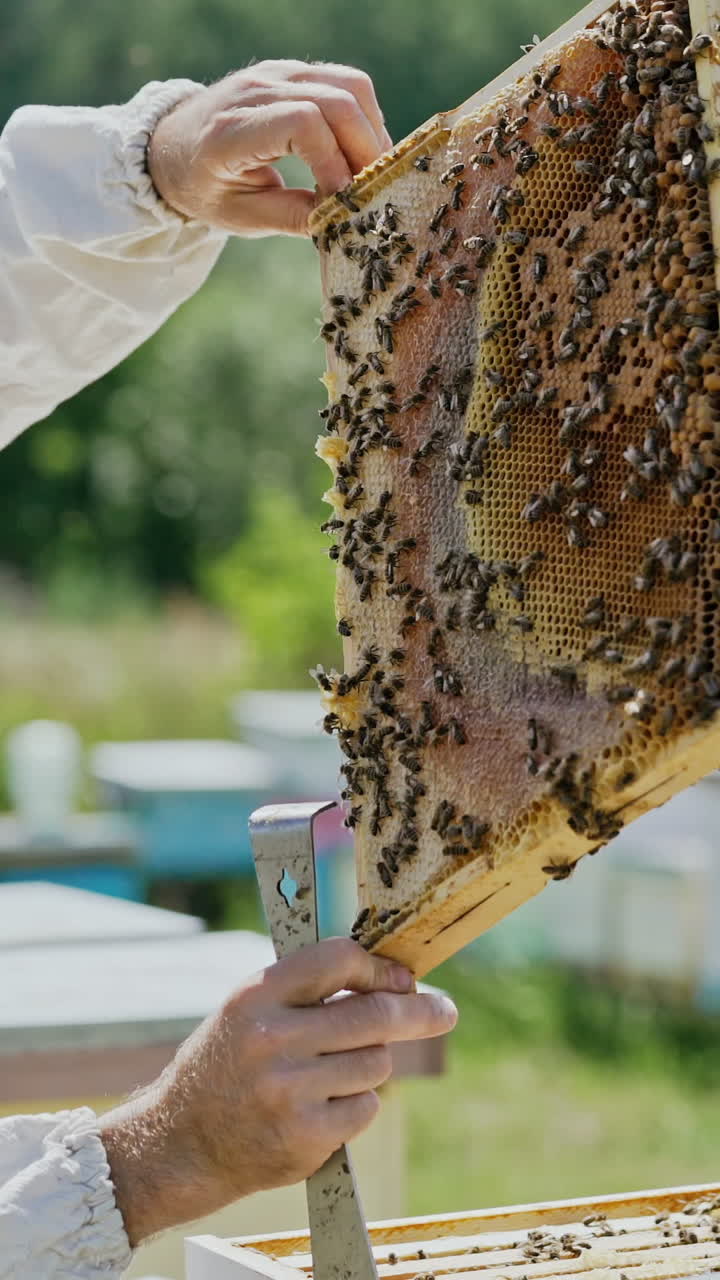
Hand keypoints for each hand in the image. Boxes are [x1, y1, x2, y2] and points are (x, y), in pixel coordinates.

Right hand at [100, 938, 455, 1244]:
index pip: (338, 959)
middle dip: (419, 1011)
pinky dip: (358, 1104)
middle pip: (373, 1014)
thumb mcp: (250, 1009)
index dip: (379, 968)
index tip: (403, 978)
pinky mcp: (304, 1137)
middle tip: (445, 1011)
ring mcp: (288, 1091)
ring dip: (372, 1063)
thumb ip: (309, 989)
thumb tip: (395, 980)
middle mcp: (271, 1039)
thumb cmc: (228, 1063)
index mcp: (257, 995)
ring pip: (375, 1063)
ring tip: (336, 1071)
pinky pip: (365, 1107)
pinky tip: (324, 1106)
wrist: (181, 1142)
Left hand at [147, 60, 391, 236]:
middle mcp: (256, 89)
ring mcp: (277, 72)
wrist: (175, 148)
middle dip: (365, 151)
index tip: (342, 199)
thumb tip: (344, 217)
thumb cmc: (206, 187)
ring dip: (371, 132)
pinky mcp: (293, 71)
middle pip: (337, 101)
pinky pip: (345, 83)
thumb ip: (292, 217)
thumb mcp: (241, 216)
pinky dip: (363, 118)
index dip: (335, 162)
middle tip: (372, 192)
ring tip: (368, 173)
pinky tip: (357, 153)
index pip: (304, 124)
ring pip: (351, 86)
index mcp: (232, 129)